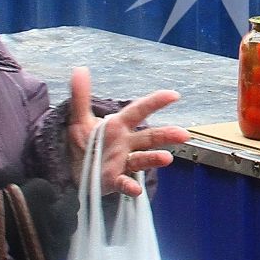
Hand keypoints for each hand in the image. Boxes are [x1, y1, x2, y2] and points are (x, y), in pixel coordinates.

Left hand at [66, 67, 191, 197]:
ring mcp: (122, 162)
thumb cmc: (85, 144)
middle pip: (149, 137)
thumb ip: (81, 96)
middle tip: (184, 134)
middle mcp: (126, 143)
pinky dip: (130, 187)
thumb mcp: (79, 119)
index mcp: (119, 125)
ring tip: (167, 158)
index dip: (155, 102)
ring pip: (142, 158)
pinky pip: (124, 183)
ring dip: (154, 158)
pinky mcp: (114, 180)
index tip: (174, 95)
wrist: (75, 172)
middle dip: (166, 135)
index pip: (139, 111)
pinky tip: (136, 190)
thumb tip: (79, 68)